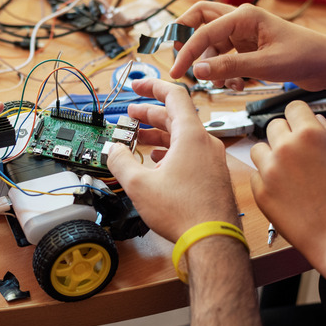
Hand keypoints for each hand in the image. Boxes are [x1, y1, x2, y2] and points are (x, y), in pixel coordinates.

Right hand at [107, 78, 239, 241]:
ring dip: (160, 134)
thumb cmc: (184, 212)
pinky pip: (191, 154)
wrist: (212, 240)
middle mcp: (206, 143)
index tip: (137, 86)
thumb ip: (120, 161)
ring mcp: (212, 160)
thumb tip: (112, 150)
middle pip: (176, 116)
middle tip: (130, 114)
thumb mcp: (139, 184)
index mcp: (190, 135)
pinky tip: (158, 163)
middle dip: (150, 113)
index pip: (174, 95)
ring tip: (140, 139)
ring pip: (183, 137)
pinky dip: (172, 151)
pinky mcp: (213, 176)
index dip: (152, 86)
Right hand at [169, 1, 325, 91]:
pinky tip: (235, 85)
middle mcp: (241, 20)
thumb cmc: (304, 56)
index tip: (176, 72)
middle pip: (199, 21)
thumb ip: (227, 67)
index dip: (186, 52)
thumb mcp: (263, 65)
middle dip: (187, 41)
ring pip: (210, 43)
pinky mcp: (247, 47)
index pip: (203, 31)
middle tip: (180, 61)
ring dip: (210, 64)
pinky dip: (223, 71)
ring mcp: (243, 33)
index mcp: (244, 16)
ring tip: (222, 84)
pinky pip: (224, 56)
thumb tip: (197, 70)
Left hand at [249, 101, 325, 290]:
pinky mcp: (259, 192)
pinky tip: (285, 191)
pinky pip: (255, 175)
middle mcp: (286, 148)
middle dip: (285, 135)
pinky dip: (266, 179)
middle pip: (274, 126)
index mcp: (311, 135)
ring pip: (259, 149)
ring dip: (271, 155)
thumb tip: (317, 120)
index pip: (293, 107)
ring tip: (290, 172)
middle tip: (300, 154)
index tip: (302, 126)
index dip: (299, 117)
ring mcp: (269, 171)